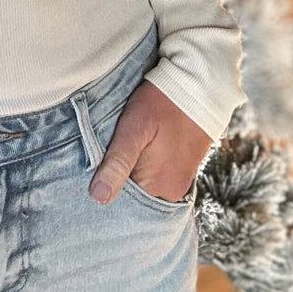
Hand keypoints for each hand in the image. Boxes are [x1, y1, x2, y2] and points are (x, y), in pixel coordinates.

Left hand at [89, 79, 211, 204]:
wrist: (197, 89)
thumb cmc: (161, 104)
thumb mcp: (132, 130)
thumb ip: (117, 163)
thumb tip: (98, 197)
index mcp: (155, 187)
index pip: (120, 202)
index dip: (105, 187)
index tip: (95, 171)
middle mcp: (169, 193)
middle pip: (133, 198)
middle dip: (118, 182)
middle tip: (108, 157)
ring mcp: (179, 184)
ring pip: (145, 189)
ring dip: (132, 176)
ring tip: (126, 153)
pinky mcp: (183, 174)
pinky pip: (158, 181)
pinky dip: (146, 171)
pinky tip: (140, 154)